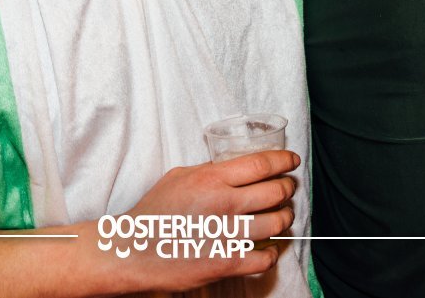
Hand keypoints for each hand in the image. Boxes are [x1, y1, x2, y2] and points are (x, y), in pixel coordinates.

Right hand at [97, 149, 299, 293]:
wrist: (133, 250)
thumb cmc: (153, 212)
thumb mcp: (179, 177)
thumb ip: (209, 169)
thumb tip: (235, 165)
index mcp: (212, 179)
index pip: (262, 164)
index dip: (284, 160)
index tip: (291, 161)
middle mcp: (224, 204)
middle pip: (276, 191)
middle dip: (288, 188)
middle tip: (287, 188)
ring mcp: (228, 235)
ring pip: (277, 223)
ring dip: (285, 218)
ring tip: (283, 216)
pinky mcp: (227, 263)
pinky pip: (265, 258)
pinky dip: (273, 253)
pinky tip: (270, 249)